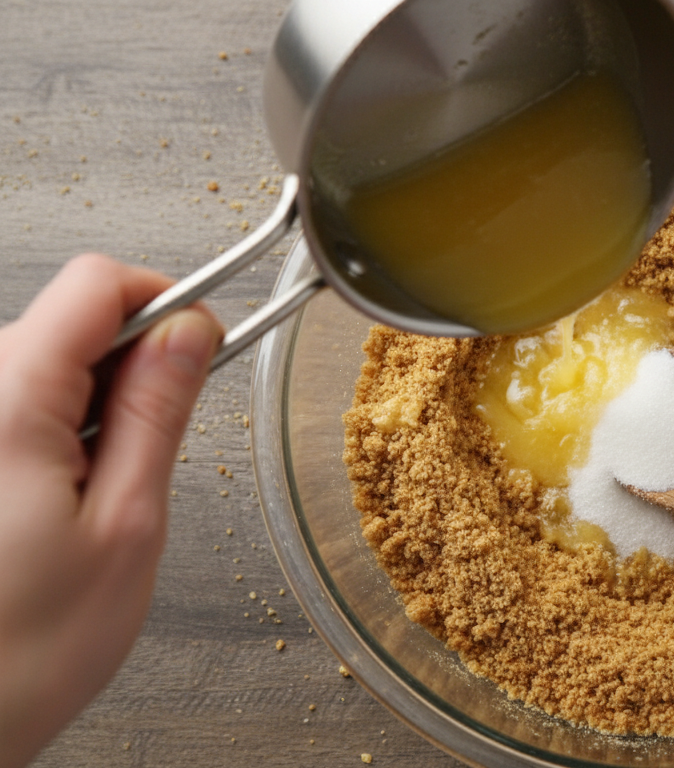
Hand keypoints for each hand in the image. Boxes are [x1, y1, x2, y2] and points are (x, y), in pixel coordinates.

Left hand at [0, 254, 219, 766]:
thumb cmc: (22, 650)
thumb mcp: (127, 524)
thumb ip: (160, 414)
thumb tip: (191, 336)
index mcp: (6, 403)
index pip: (97, 285)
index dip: (166, 302)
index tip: (203, 345)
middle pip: (67, 319)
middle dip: (130, 367)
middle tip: (152, 452)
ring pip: (40, 363)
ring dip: (89, 408)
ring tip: (96, 496)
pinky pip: (11, 405)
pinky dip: (52, 434)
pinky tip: (57, 502)